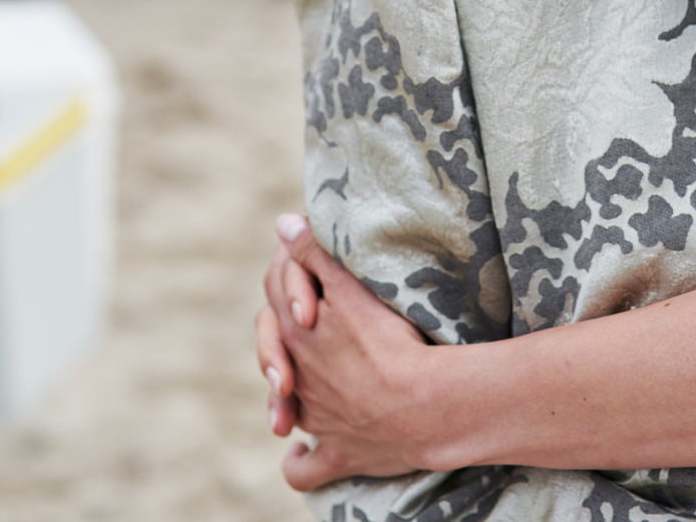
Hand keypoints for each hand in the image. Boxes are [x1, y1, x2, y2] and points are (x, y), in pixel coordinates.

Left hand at [255, 215, 436, 488]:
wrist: (422, 405)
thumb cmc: (391, 341)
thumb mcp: (350, 287)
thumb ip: (313, 254)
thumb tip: (282, 225)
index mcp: (296, 331)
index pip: (275, 287)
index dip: (289, 265)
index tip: (309, 254)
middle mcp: (298, 376)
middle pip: (273, 341)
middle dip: (282, 326)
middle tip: (305, 313)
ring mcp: (315, 420)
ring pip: (286, 404)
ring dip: (285, 392)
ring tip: (293, 384)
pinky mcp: (337, 455)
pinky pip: (303, 470)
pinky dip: (298, 461)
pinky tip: (298, 449)